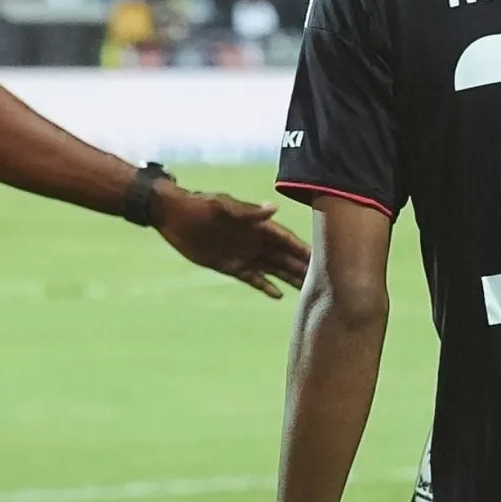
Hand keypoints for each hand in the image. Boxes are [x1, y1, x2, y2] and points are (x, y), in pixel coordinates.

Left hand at [156, 185, 309, 297]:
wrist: (174, 216)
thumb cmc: (199, 205)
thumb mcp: (222, 207)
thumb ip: (248, 212)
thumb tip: (274, 208)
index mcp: (258, 225)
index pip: (287, 240)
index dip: (303, 249)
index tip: (323, 259)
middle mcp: (256, 241)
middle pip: (285, 257)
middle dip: (303, 268)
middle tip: (326, 282)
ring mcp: (245, 254)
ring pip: (274, 269)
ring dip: (290, 279)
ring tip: (308, 292)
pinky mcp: (231, 266)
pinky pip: (253, 278)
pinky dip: (265, 286)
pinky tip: (279, 295)